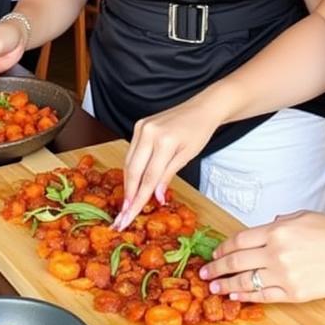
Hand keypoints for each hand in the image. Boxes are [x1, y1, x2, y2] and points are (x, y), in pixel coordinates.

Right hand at [112, 97, 219, 230]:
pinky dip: (132, 168)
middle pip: (134, 170)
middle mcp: (148, 132)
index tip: (130, 215)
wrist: (201, 108)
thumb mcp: (187, 156)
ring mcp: (141, 127)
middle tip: (123, 215)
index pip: (148, 177)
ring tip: (127, 203)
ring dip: (128, 183)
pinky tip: (133, 182)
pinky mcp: (138, 125)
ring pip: (129, 161)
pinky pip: (131, 152)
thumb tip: (155, 197)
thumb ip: (168, 175)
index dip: (139, 199)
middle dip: (128, 194)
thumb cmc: (199, 132)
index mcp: (164, 141)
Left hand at [198, 212, 324, 302]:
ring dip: (227, 285)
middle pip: (237, 261)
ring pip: (247, 282)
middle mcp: (276, 252)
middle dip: (217, 268)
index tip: (214, 253)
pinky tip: (237, 296)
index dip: (223, 248)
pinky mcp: (295, 293)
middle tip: (204, 274)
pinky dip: (248, 297)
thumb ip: (280, 222)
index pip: (239, 240)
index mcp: (277, 230)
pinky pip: (265, 296)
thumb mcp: (303, 216)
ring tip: (214, 288)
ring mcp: (284, 274)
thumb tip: (266, 227)